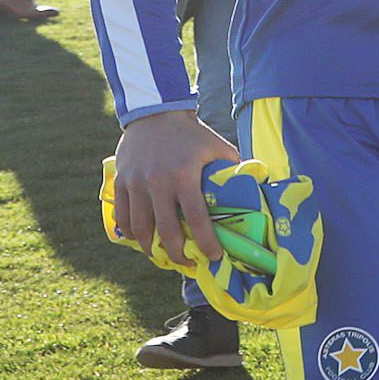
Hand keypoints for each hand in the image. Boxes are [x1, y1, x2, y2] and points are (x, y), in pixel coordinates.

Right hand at [111, 110, 239, 265]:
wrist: (155, 114)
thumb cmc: (193, 135)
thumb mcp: (219, 147)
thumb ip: (235, 169)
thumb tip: (258, 189)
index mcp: (184, 175)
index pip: (197, 218)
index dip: (206, 242)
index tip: (214, 256)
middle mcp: (157, 182)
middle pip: (166, 230)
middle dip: (178, 254)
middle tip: (188, 264)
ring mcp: (135, 183)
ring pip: (140, 227)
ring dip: (152, 248)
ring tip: (164, 257)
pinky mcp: (120, 182)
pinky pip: (122, 216)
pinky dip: (130, 233)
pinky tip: (141, 241)